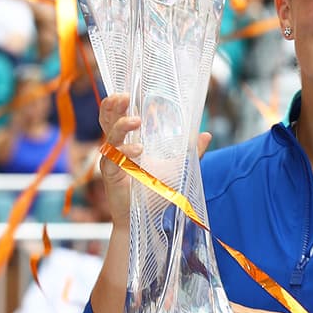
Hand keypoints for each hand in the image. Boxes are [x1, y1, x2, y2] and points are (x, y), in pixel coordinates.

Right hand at [97, 94, 211, 230]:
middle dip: (112, 106)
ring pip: (109, 137)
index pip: (116, 117)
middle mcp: (116, 149)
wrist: (143, 220)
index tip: (126, 92)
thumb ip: (191, 152)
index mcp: (127, 143)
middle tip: (125, 97)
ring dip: (121, 126)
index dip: (116, 104)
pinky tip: (138, 151)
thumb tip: (206, 134)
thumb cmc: (155, 193)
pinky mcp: (111, 175)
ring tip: (136, 120)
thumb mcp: (177, 168)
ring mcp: (112, 161)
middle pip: (106, 121)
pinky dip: (125, 152)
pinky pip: (113, 159)